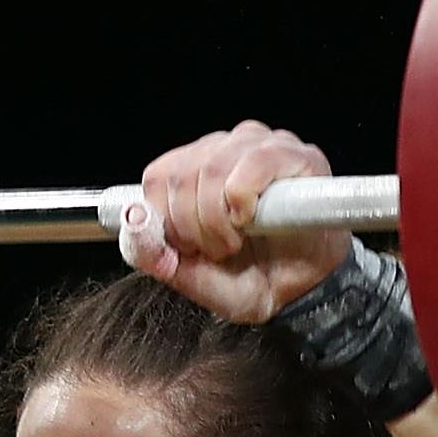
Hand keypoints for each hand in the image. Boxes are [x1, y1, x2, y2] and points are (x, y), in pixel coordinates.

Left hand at [121, 121, 350, 323]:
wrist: (303, 290)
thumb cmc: (252, 276)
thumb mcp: (193, 276)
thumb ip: (156, 255)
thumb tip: (134, 221)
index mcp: (196, 167)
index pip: (159, 176)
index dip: (166, 218)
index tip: (190, 248)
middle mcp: (226, 148)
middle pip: (182, 175)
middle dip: (192, 227)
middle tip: (218, 250)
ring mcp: (262, 146)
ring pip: (212, 169)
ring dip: (217, 219)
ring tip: (236, 240)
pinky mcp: (298, 156)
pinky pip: (253, 163)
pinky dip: (243, 199)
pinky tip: (251, 220)